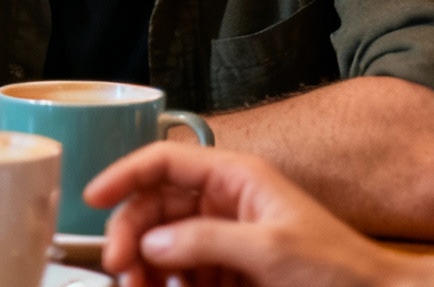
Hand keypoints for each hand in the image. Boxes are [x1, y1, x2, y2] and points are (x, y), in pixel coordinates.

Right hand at [85, 143, 433, 286]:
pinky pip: (182, 272)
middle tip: (120, 270)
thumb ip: (205, 241)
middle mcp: (225, 201)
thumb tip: (151, 241)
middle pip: (155, 208)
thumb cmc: (341, 270)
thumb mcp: (270, 251)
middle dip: (132, 236)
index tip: (93, 199)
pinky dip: (168, 284)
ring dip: (146, 267)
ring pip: (163, 244)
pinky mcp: (228, 270)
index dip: (124, 174)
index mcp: (236, 177)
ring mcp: (225, 236)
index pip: (164, 160)